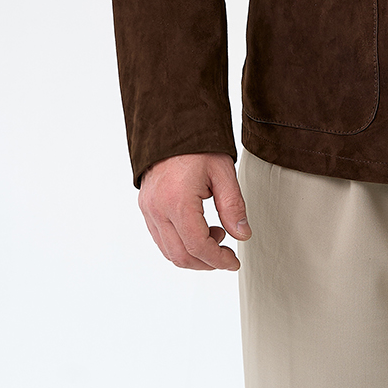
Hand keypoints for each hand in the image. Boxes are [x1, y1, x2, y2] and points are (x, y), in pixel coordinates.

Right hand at [139, 152, 250, 270]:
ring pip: (168, 251)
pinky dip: (180, 243)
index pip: (197, 245)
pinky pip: (160, 238)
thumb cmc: (199, 144)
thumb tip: (242, 235)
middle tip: (226, 255)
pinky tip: (199, 230)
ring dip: (193, 254)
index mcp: (178, 201)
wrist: (173, 125)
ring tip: (216, 236)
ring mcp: (148, 209)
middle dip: (206, 262)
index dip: (218, 260)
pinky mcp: (146, 206)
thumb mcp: (223, 172)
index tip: (233, 262)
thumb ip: (233, 206)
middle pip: (180, 255)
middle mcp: (157, 208)